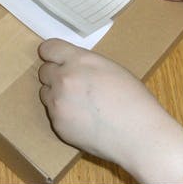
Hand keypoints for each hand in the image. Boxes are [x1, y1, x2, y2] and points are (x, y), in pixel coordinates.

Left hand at [38, 39, 182, 183]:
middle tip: (73, 83)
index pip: (48, 48)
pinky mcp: (58, 125)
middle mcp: (64, 79)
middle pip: (43, 71)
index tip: (53, 58)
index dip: (51, 53)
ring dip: (57, 95)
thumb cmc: (133, 100)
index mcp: (79, 60)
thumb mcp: (110, 68)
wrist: (138, 135)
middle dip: (55, 75)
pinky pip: (53, 114)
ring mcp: (58, 103)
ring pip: (45, 93)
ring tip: (80, 103)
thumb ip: (85, 64)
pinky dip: (64, 115)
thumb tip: (72, 65)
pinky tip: (83, 120)